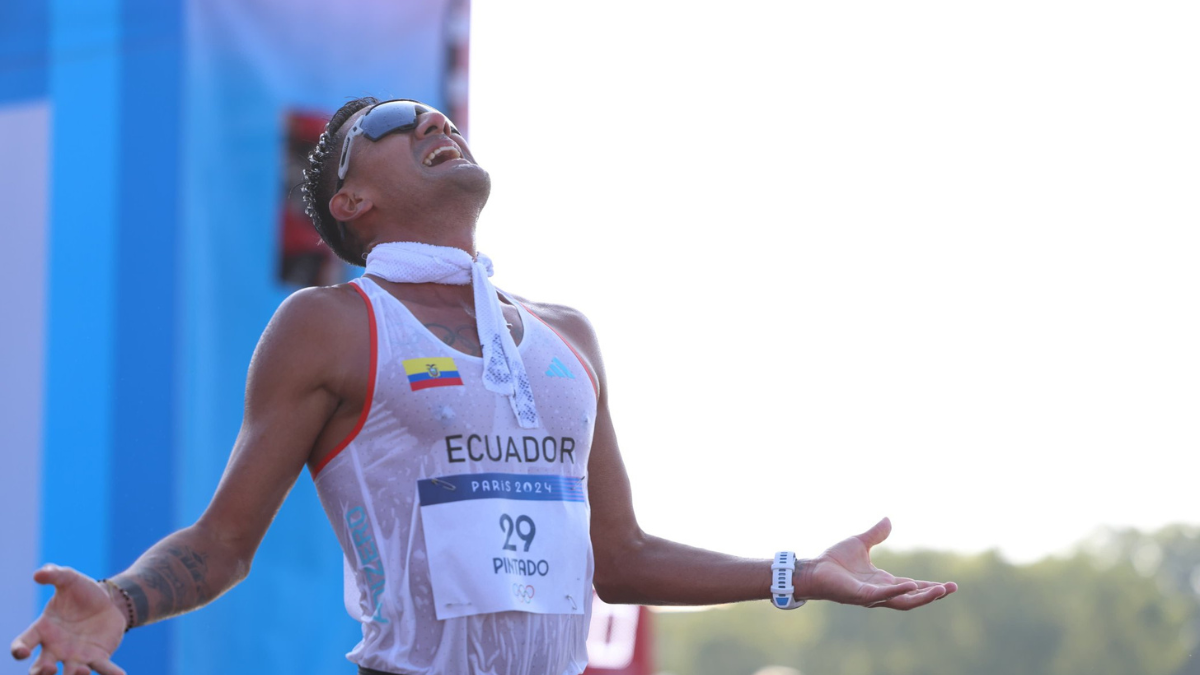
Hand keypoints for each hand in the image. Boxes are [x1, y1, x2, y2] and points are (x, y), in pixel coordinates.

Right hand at [10, 565, 126, 674]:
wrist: (109, 600)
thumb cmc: (82, 592)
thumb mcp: (70, 579)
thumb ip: (54, 574)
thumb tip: (38, 573)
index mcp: (43, 629)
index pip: (24, 642)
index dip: (19, 649)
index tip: (21, 653)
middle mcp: (55, 648)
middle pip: (41, 668)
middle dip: (42, 672)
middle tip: (49, 670)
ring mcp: (76, 656)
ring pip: (70, 673)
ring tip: (82, 672)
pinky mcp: (97, 657)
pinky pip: (103, 668)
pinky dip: (111, 673)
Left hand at [799, 518, 957, 609]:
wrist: (813, 569)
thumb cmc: (834, 560)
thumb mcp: (860, 542)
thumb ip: (876, 534)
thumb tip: (888, 520)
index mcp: (883, 582)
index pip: (912, 587)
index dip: (930, 587)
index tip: (949, 586)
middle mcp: (880, 592)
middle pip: (913, 597)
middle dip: (932, 594)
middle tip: (951, 589)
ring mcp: (872, 596)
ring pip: (903, 601)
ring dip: (922, 597)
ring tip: (940, 591)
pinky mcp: (861, 595)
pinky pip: (882, 595)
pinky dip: (897, 591)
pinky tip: (911, 586)